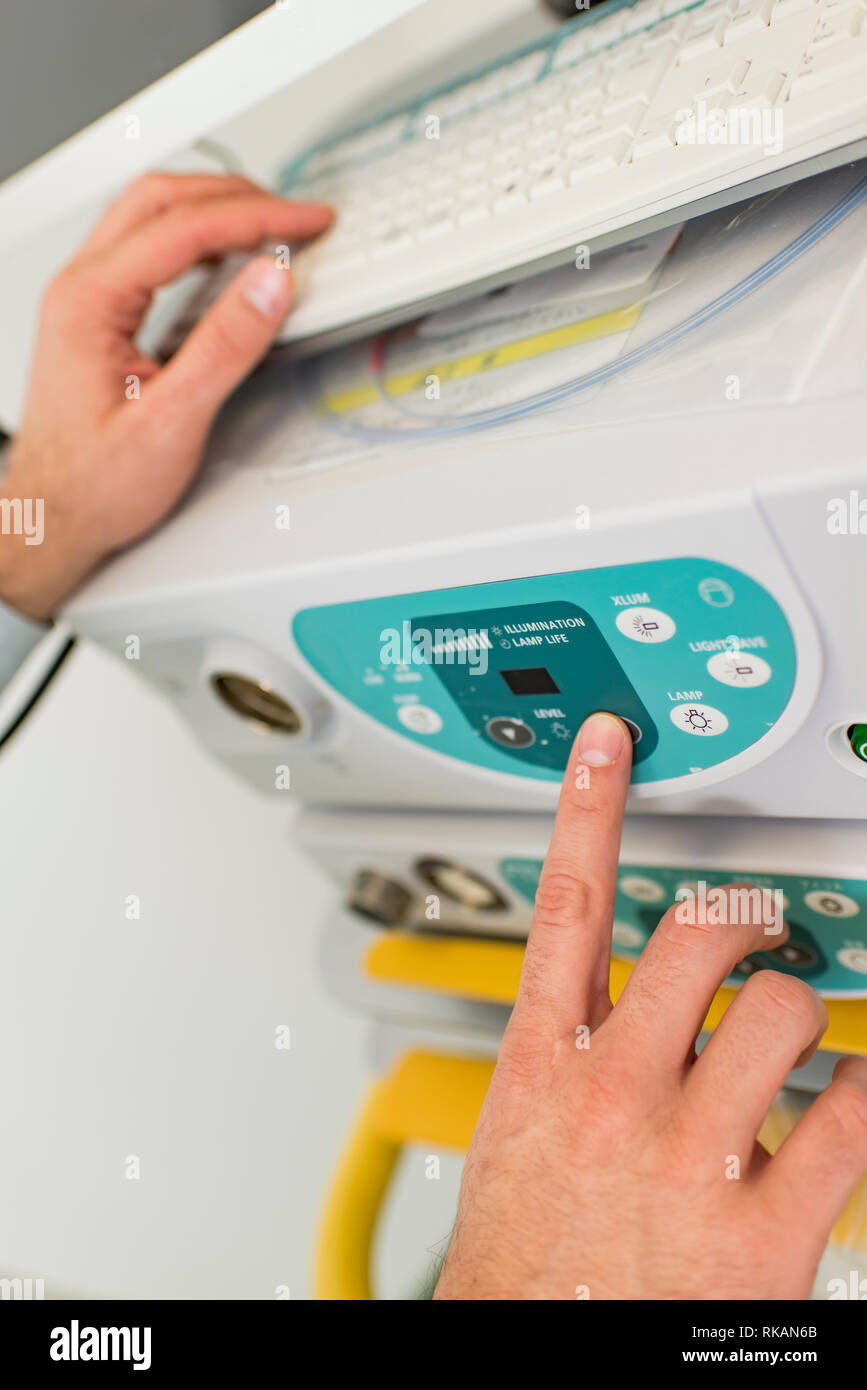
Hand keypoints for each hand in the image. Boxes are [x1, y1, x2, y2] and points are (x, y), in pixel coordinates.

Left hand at [0, 173, 332, 619]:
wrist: (53, 518)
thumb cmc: (94, 484)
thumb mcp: (170, 422)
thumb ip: (224, 348)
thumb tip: (270, 283)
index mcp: (89, 302)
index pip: (184, 229)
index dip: (256, 218)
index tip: (305, 222)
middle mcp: (79, 288)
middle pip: (160, 199)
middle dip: (236, 197)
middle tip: (295, 216)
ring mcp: (85, 298)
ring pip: (150, 216)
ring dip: (213, 209)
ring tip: (270, 227)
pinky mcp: (98, 316)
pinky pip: (147, 249)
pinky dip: (196, 239)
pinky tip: (228, 260)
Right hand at [435, 711, 866, 1299]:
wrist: (537, 1356)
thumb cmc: (525, 1261)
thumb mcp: (519, 1138)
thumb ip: (575, 1060)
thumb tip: (638, 1018)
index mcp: (547, 1065)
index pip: (568, 906)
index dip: (587, 809)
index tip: (609, 746)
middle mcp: (617, 1093)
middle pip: (701, 938)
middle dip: (746, 922)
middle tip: (763, 933)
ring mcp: (688, 1155)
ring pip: (779, 1011)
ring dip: (801, 1011)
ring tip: (797, 1039)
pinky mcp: (760, 1227)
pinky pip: (852, 1120)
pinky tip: (860, 1090)